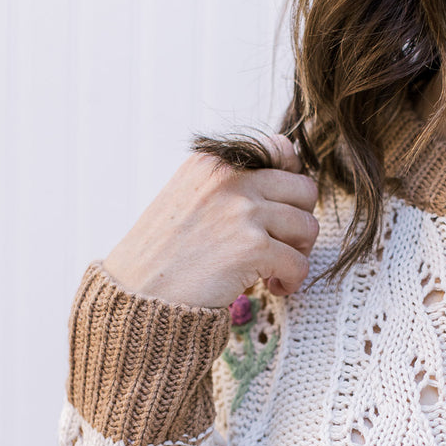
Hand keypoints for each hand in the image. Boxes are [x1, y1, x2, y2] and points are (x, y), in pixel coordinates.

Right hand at [102, 135, 318, 308]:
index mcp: (213, 163)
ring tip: (275, 271)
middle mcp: (230, 179)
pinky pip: (299, 263)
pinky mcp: (253, 248)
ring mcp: (243, 212)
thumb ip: (228, 188)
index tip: (280, 212)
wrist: (137, 296)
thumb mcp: (187, 199)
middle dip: (299, 222)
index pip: (281, 150)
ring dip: (299, 253)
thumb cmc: (162, 257)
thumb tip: (285, 188)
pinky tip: (273, 288)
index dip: (290, 184)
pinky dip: (292, 280)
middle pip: (304, 191)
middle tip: (283, 248)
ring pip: (308, 227)